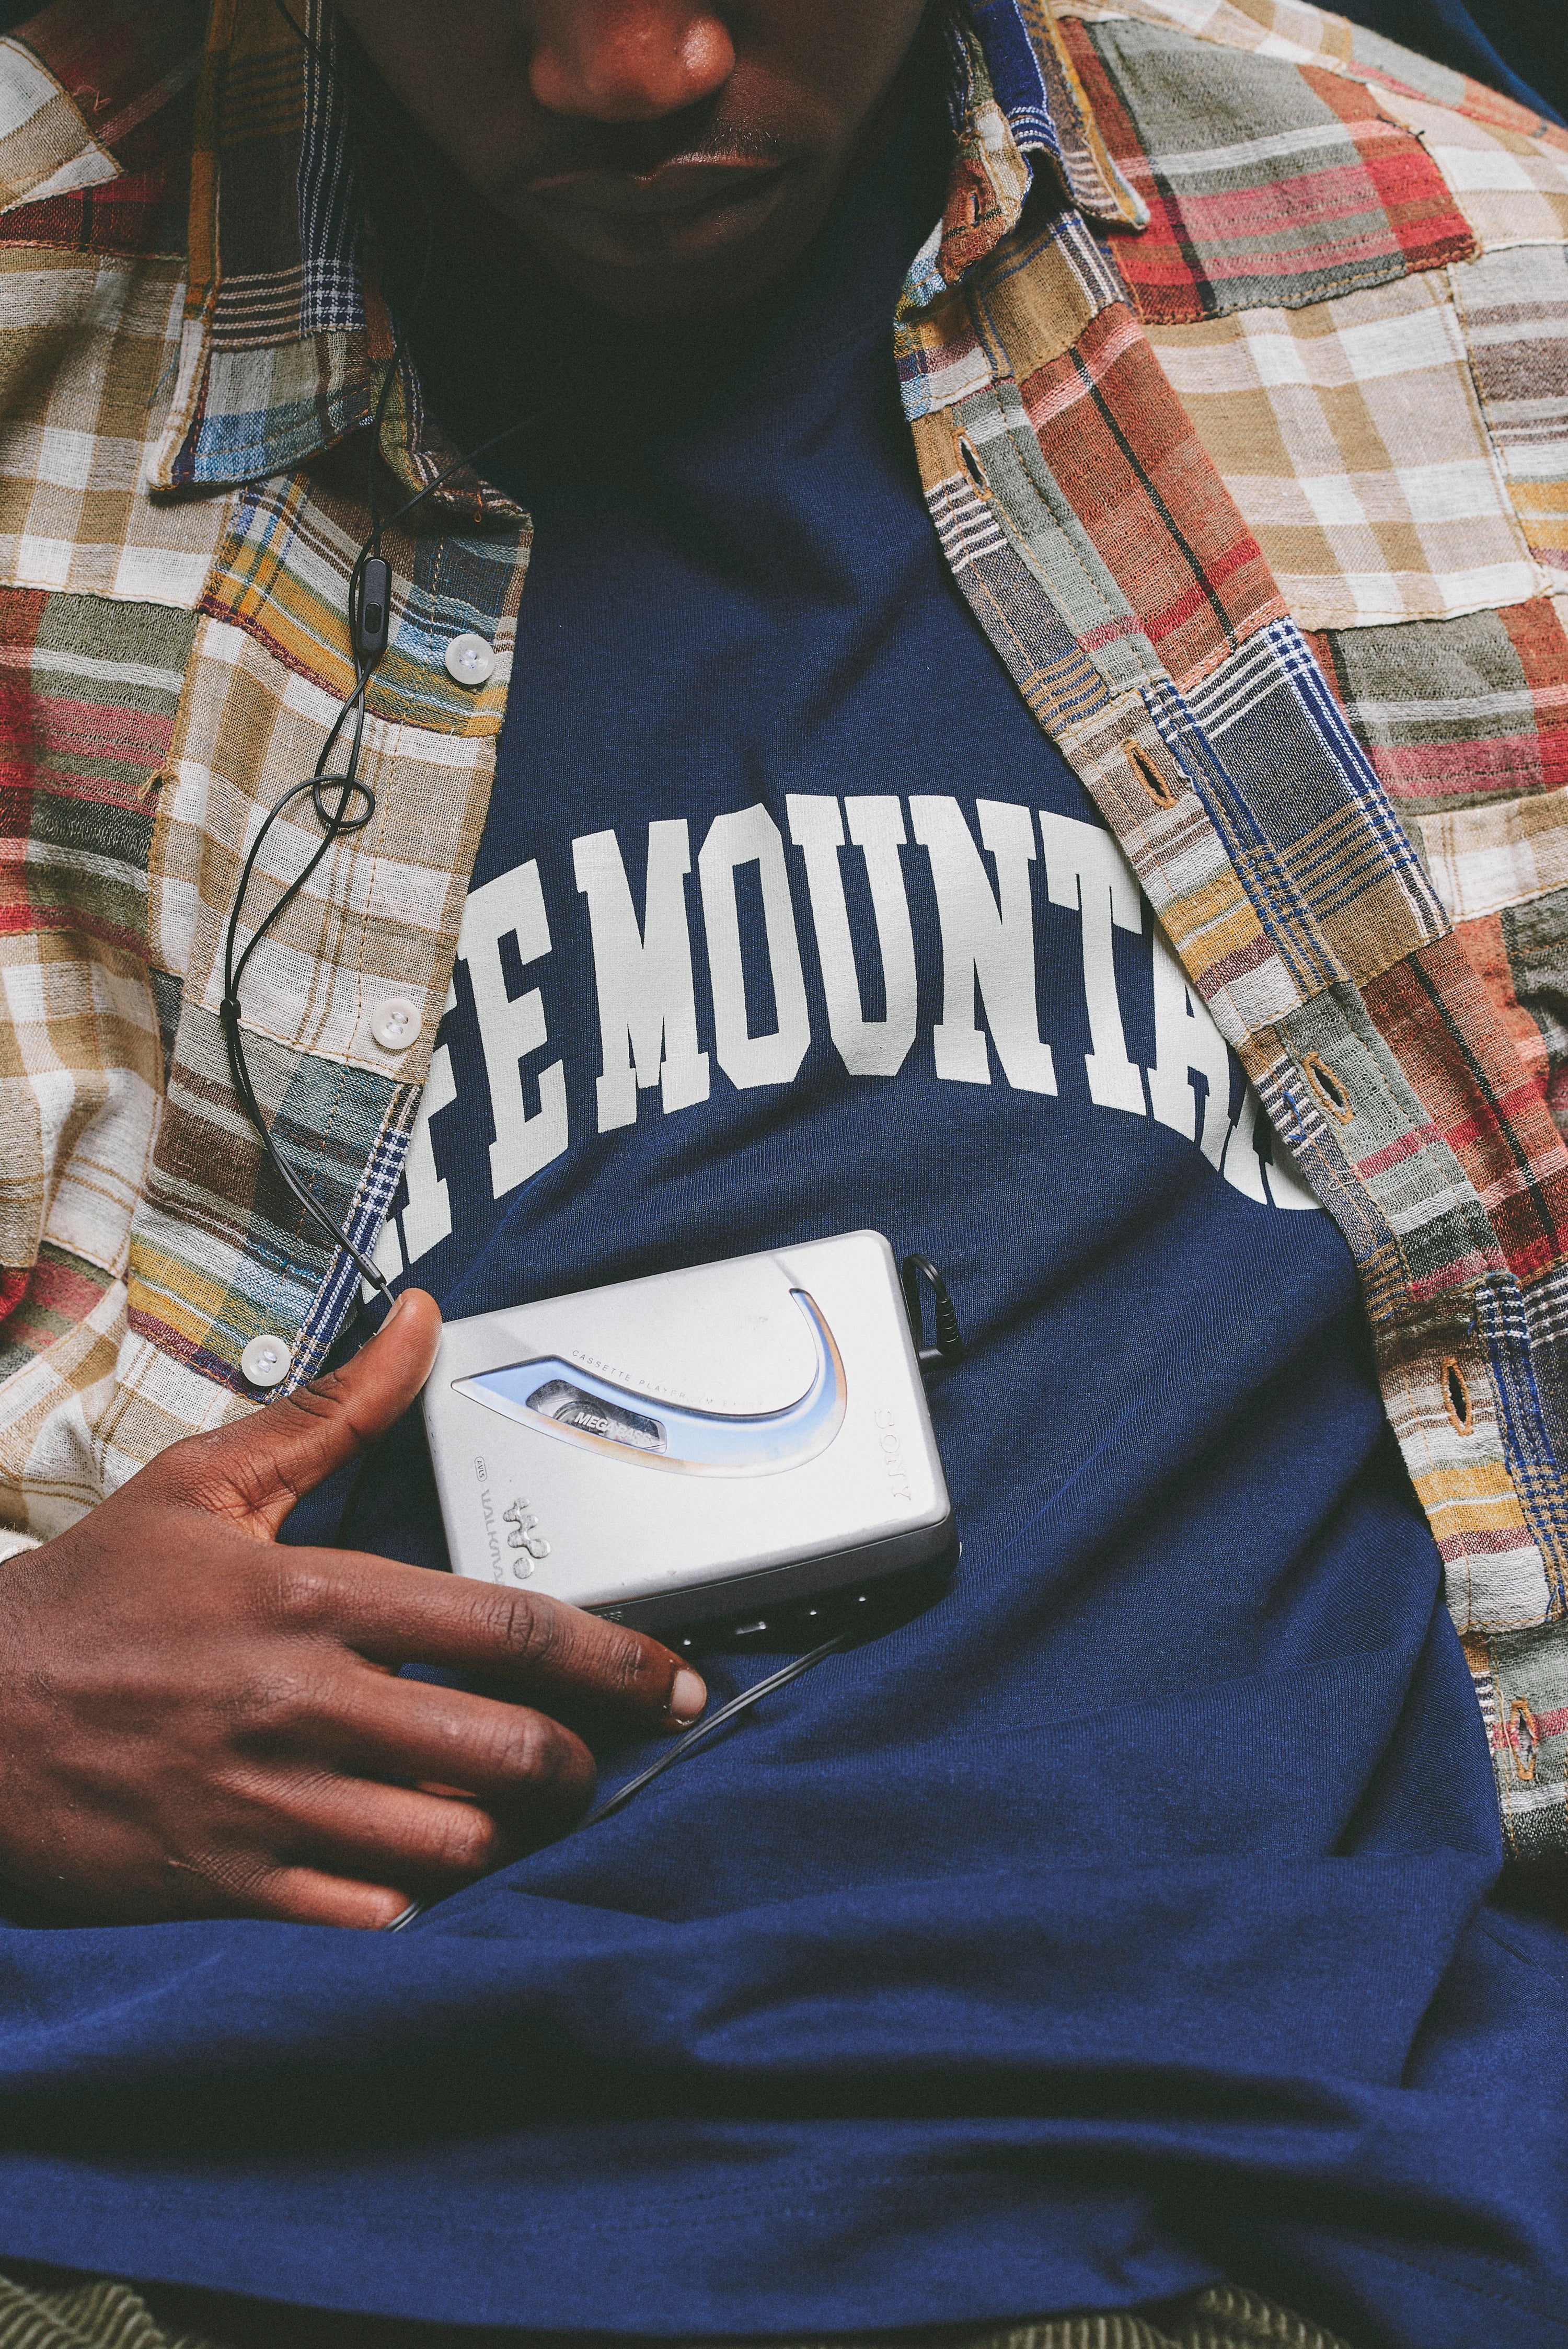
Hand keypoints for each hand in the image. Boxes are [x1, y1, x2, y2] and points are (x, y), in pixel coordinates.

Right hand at [0, 1293, 704, 1927]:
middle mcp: (305, 1700)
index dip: (615, 1659)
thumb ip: (333, 1410)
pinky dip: (415, 1898)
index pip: (507, 1625)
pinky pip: (371, 1914)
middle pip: (506, 1747)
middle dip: (580, 1763)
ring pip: (452, 1842)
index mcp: (312, 1595)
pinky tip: (417, 1867)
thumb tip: (420, 1322)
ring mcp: (269, 1801)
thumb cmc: (87, 1601)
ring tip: (514, 1810)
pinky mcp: (232, 1881)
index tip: (669, 1679)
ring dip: (506, 1833)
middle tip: (596, 1758)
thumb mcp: (204, 1485)